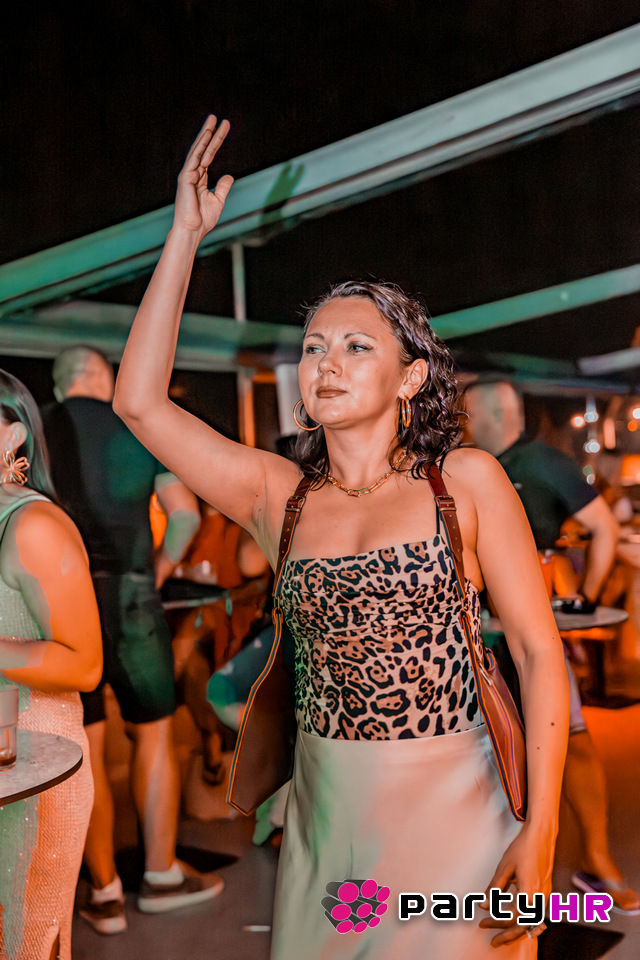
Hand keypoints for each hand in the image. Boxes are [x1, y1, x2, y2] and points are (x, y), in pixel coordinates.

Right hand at [174, 115, 233, 238]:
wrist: (192, 230)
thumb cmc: (203, 219)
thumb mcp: (218, 201)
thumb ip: (223, 187)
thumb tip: (230, 175)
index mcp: (200, 178)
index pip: (209, 155)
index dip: (216, 141)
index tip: (224, 128)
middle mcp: (193, 173)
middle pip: (203, 149)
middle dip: (211, 133)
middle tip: (218, 118)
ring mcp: (188, 174)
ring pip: (198, 150)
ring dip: (205, 134)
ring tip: (212, 120)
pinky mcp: (185, 178)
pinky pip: (194, 158)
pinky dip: (200, 146)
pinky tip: (206, 135)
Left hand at [479, 824, 554, 946]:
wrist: (541, 834)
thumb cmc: (522, 848)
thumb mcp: (505, 867)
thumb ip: (495, 888)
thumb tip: (484, 905)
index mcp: (530, 892)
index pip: (512, 918)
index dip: (497, 923)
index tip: (483, 923)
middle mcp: (541, 897)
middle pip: (525, 926)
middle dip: (507, 935)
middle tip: (493, 941)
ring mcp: (546, 895)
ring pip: (532, 921)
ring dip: (516, 929)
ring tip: (502, 933)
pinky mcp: (546, 891)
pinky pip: (536, 913)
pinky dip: (524, 920)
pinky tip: (514, 918)